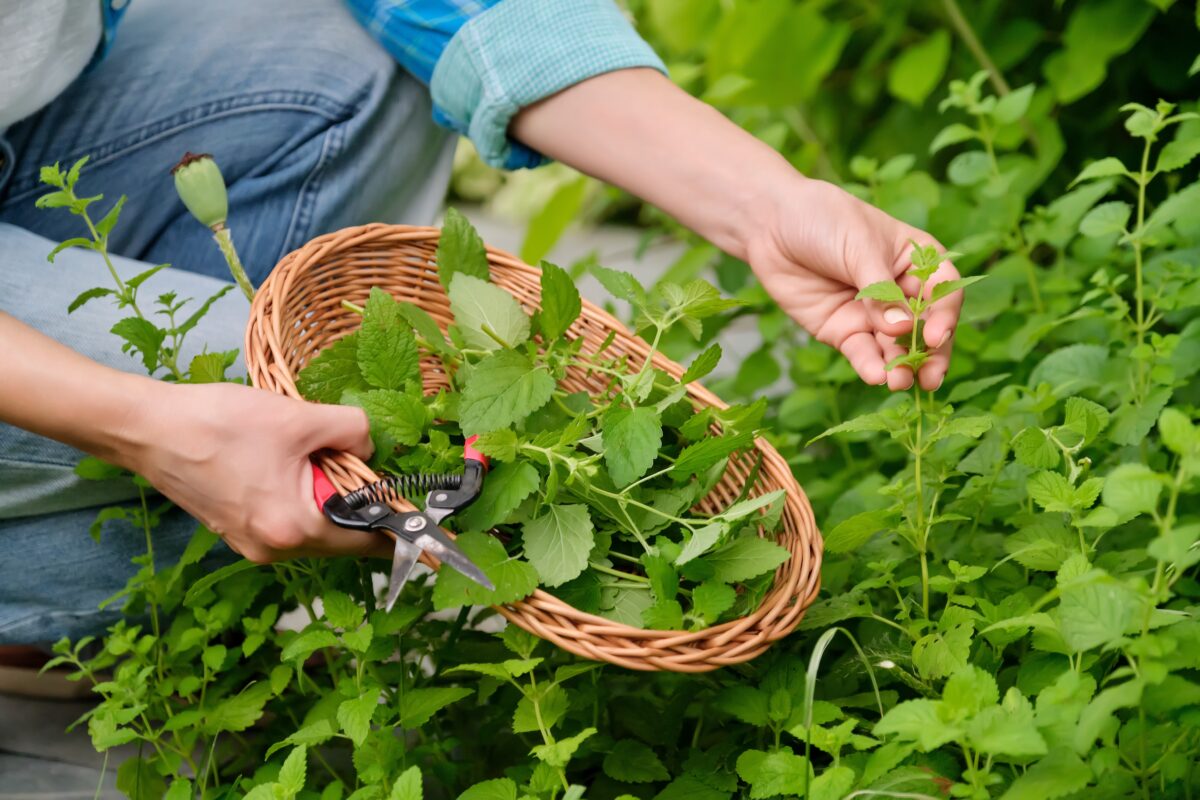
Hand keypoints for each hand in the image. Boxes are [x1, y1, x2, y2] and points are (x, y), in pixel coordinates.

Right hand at [123, 382, 388, 562]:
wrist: (148, 429)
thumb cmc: (220, 423)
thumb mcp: (300, 419)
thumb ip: (352, 433)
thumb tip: (371, 448)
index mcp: (294, 529)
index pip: (367, 541)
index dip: (398, 526)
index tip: (425, 516)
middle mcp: (274, 548)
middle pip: (342, 534)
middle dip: (360, 502)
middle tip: (366, 463)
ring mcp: (252, 543)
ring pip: (315, 524)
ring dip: (329, 494)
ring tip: (319, 454)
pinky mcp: (237, 529)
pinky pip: (288, 518)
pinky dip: (302, 495)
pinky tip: (291, 461)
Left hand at [745, 176, 962, 390]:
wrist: (771, 224)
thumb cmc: (823, 220)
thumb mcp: (858, 246)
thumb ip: (879, 290)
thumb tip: (900, 329)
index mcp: (915, 261)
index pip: (943, 293)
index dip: (944, 316)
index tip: (934, 336)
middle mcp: (899, 291)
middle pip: (924, 329)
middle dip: (930, 354)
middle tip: (931, 377)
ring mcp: (871, 315)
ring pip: (895, 347)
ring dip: (901, 367)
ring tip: (900, 382)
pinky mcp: (842, 331)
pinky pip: (862, 353)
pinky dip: (870, 366)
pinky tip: (875, 376)